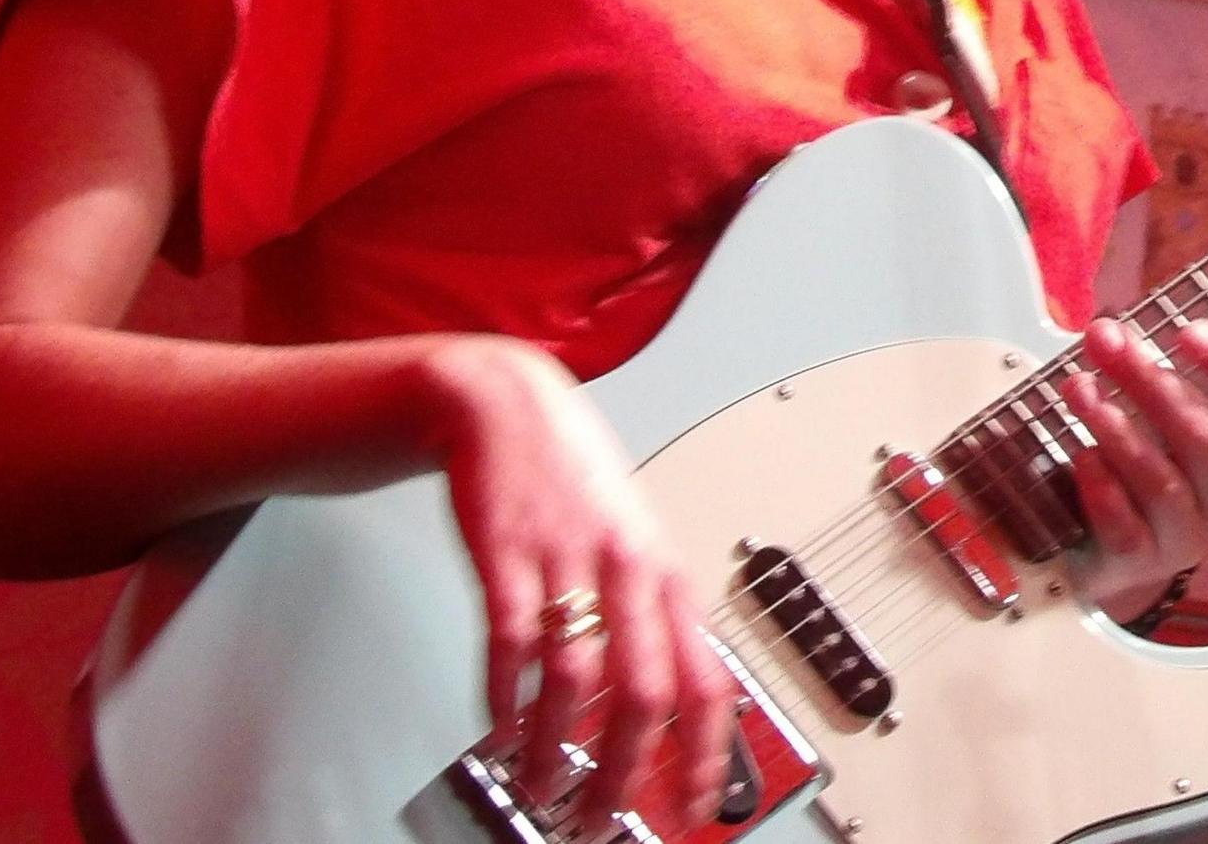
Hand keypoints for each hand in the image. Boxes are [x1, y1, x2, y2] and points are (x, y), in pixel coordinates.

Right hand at [423, 336, 734, 822]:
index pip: (709, 679)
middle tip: (600, 819)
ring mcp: (569, 560)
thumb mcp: (633, 545)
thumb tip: (663, 709)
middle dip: (625, 772)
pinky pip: (511, 639)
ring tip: (542, 788)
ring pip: (576, 676)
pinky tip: (498, 728)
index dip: (709, 752)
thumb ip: (649, 621)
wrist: (507, 404)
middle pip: (646, 692)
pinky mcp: (508, 553)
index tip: (698, 807)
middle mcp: (629, 571)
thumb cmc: (573, 481)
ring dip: (555, 747)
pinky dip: (505, 695)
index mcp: (667, 577)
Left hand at [1064, 317, 1207, 622]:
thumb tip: (1110, 331)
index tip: (1188, 331)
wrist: (1114, 543)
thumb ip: (1157, 368)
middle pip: (1206, 434)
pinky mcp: (1147, 560)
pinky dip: (1103, 488)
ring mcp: (1194, 533)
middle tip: (1106, 340)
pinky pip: (1126, 526)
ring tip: (1079, 390)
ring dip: (1116, 427)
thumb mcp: (1169, 411)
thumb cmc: (1152, 455)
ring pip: (1162, 479)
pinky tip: (1082, 458)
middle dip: (1150, 381)